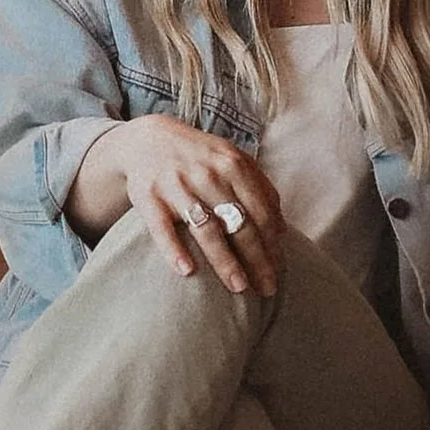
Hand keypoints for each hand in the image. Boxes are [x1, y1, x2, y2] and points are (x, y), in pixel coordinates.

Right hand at [110, 115, 284, 295]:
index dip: (273, 244)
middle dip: (257, 260)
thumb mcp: (233, 159)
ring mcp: (176, 185)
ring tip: (238, 287)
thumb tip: (281, 230)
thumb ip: (260, 188)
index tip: (279, 270)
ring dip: (224, 261)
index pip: (261, 212)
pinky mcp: (148, 197)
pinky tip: (187, 271)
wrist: (147, 140)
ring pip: (207, 229)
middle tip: (267, 288)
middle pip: (239, 224)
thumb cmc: (199, 157)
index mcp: (233, 165)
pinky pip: (162, 228)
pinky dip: (174, 249)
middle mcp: (207, 174)